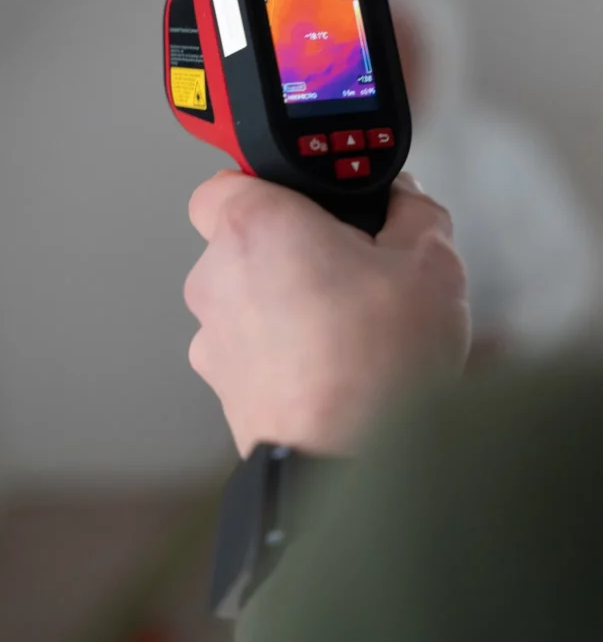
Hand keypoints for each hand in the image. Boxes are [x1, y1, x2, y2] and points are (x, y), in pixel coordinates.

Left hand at [184, 172, 469, 456]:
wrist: (350, 461)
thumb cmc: (378, 359)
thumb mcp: (429, 260)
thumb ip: (413, 210)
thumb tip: (404, 198)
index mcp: (254, 227)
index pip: (226, 180)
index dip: (267, 185)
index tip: (308, 201)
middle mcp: (216, 278)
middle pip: (244, 242)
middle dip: (292, 248)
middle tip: (349, 267)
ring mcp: (212, 338)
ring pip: (248, 298)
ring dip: (286, 302)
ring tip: (349, 328)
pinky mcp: (222, 388)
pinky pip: (250, 348)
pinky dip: (281, 350)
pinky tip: (332, 366)